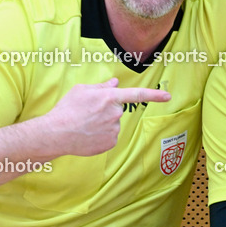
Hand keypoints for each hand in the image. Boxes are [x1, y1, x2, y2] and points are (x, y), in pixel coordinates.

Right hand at [43, 78, 169, 156]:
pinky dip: (100, 136)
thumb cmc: (66, 109)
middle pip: (117, 110)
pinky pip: (110, 137)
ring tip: (85, 125)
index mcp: (109, 97)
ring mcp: (114, 130)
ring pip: (113, 124)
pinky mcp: (110, 143)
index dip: (154, 95)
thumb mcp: (81, 90)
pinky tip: (87, 135)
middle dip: (106, 110)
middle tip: (88, 113)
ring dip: (103, 124)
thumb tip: (116, 83)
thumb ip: (101, 87)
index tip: (168, 96)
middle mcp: (115, 114)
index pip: (137, 95)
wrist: (56, 133)